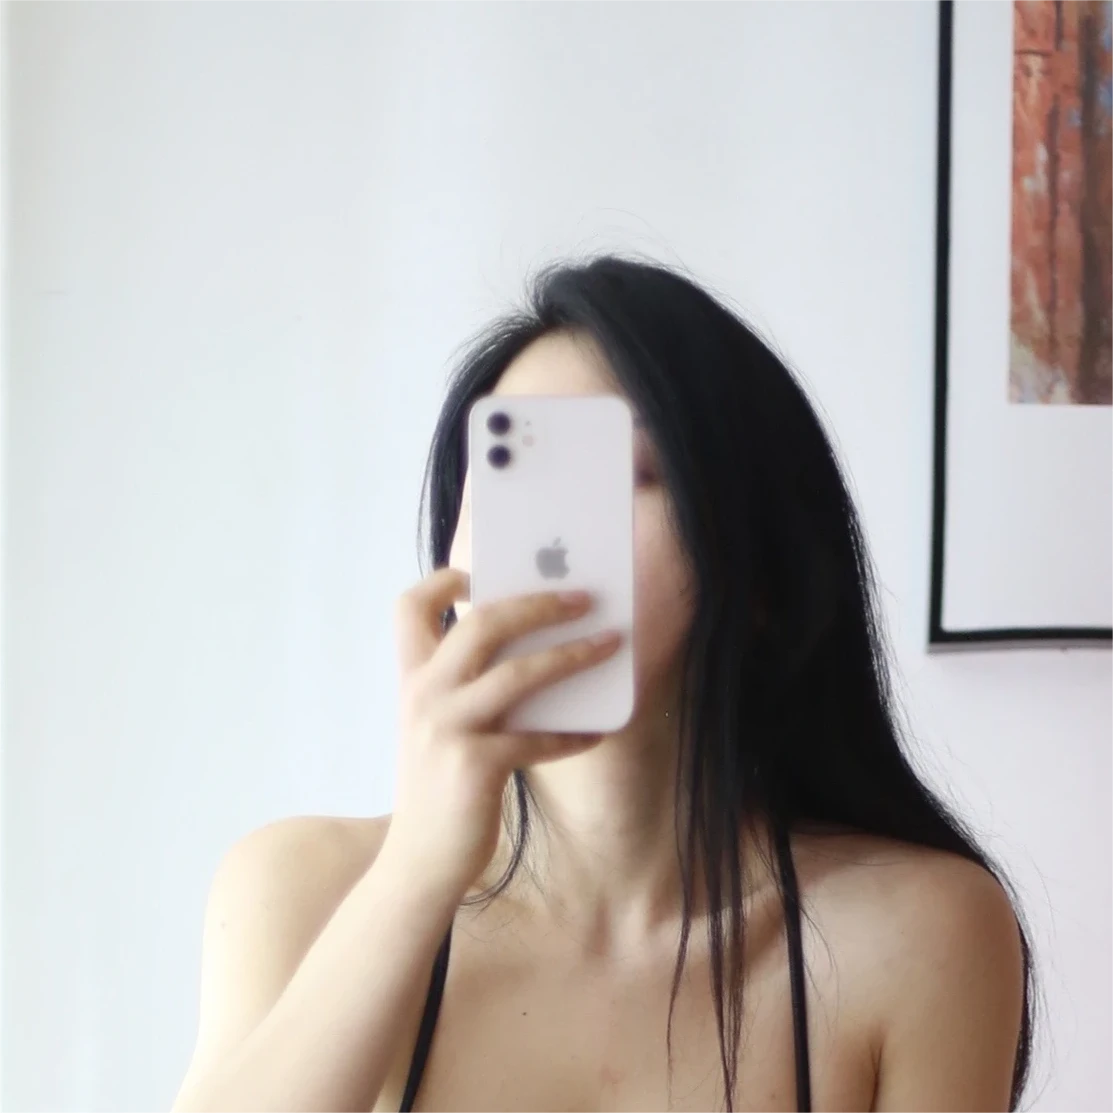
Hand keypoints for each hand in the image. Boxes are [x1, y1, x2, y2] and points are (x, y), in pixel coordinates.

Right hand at [380, 567, 621, 895]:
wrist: (419, 861)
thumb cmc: (440, 785)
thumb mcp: (439, 726)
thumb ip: (467, 686)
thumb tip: (539, 646)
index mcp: (411, 679)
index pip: (409, 607)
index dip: (444, 580)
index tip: (483, 572)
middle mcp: (423, 695)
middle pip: (482, 623)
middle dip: (539, 603)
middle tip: (584, 598)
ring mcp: (446, 730)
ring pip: (518, 673)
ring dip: (573, 656)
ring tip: (611, 645)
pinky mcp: (473, 767)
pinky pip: (537, 738)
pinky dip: (571, 733)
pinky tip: (595, 732)